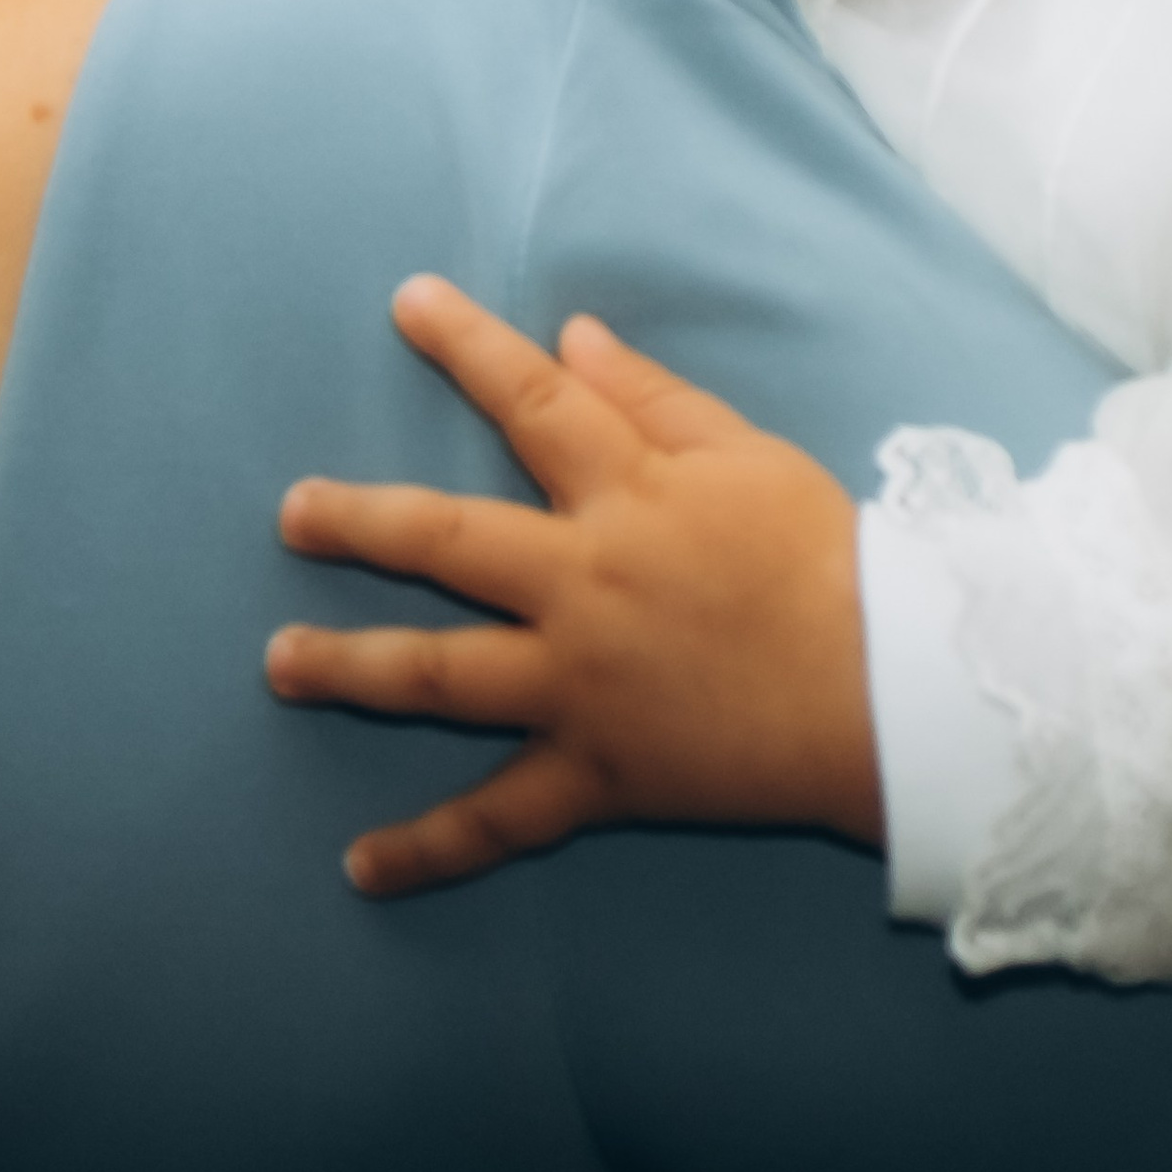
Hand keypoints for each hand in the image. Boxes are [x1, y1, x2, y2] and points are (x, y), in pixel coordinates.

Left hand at [267, 273, 881, 896]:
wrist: (892, 692)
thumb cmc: (826, 560)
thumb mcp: (747, 453)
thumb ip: (651, 397)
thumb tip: (570, 335)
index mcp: (627, 492)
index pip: (533, 397)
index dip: (466, 344)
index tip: (407, 301)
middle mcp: (584, 583)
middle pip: (446, 541)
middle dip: (360, 524)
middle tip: (292, 514)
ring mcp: (581, 685)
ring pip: (443, 676)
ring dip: (352, 669)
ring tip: (279, 664)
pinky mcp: (597, 774)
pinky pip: (499, 820)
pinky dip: (429, 849)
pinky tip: (360, 870)